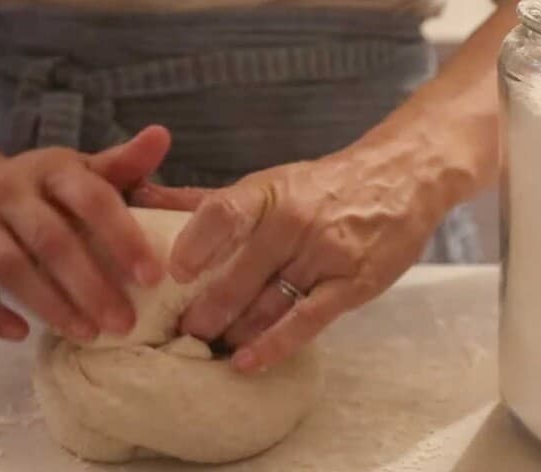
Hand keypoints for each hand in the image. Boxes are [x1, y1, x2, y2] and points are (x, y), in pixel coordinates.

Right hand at [0, 126, 171, 342]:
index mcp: (51, 170)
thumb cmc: (33, 183)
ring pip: (8, 267)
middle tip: (124, 321)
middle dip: (90, 285)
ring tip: (87, 334)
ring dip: (49, 305)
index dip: (123, 237)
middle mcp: (10, 193)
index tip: (152, 276)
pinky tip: (19, 334)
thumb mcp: (75, 168)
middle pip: (51, 240)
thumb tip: (162, 136)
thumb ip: (121, 162)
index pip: (91, 199)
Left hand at [132, 149, 450, 372]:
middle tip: (179, 334)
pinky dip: (274, 344)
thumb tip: (139, 195)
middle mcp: (294, 219)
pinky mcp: (352, 283)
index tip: (172, 274)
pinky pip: (306, 320)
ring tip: (207, 349)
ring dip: (233, 331)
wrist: (401, 178)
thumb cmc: (323, 186)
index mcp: (269, 191)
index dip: (194, 243)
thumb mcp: (268, 184)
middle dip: (204, 311)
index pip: (222, 211)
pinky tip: (246, 362)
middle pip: (239, 272)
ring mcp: (325, 252)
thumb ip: (206, 199)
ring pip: (268, 302)